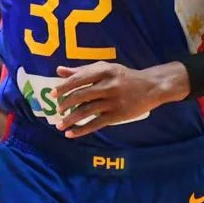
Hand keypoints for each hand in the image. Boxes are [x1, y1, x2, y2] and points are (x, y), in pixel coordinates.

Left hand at [52, 61, 188, 137]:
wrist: (151, 87)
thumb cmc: (124, 77)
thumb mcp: (105, 68)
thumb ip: (82, 71)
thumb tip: (59, 71)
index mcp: (104, 71)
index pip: (79, 79)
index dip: (64, 87)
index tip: (52, 94)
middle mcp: (108, 85)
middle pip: (81, 95)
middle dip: (66, 103)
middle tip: (57, 110)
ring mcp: (113, 101)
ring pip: (86, 111)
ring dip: (70, 119)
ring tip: (60, 125)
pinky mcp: (117, 115)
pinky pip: (95, 124)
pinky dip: (81, 130)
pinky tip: (71, 134)